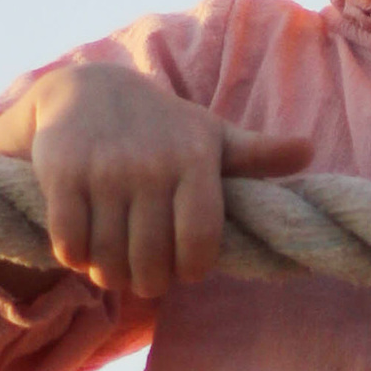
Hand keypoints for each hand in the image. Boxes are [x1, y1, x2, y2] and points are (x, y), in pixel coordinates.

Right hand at [0, 64, 310, 297]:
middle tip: (145, 277)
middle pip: (151, 262)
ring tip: (114, 268)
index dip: (191, 269)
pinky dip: (75, 258)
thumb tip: (308, 151)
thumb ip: (255, 154)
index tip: (185, 269)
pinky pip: (71, 243)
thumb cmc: (162, 126)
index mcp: (194, 160)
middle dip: (148, 282)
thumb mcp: (209, 135)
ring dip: (110, 276)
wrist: (88, 89)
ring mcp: (105, 171)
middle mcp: (151, 165)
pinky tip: (83, 250)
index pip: (199, 244)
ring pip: (109, 260)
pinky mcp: (62, 174)